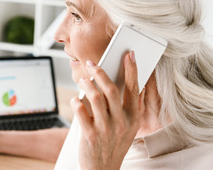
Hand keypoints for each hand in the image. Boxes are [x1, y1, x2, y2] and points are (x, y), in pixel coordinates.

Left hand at [70, 51, 144, 169]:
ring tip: (82, 80)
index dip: (132, 69)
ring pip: (95, 97)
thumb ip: (131, 107)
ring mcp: (105, 128)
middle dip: (100, 72)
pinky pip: (80, 110)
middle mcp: (121, 122)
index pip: (134, 88)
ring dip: (86, 84)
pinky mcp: (90, 134)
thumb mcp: (130, 127)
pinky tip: (76, 99)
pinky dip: (76, 101)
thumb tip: (135, 84)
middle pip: (111, 89)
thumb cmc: (115, 143)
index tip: (129, 54)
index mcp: (133, 117)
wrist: (103, 169)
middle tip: (91, 63)